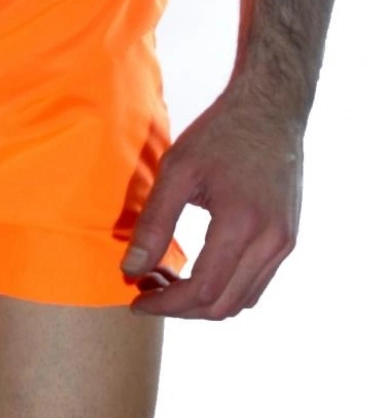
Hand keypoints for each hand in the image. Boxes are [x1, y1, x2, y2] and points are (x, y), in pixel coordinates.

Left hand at [120, 86, 303, 319]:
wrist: (271, 110)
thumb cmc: (221, 134)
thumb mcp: (178, 170)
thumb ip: (154, 223)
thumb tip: (130, 269)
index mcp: (243, 224)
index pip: (203, 290)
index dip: (166, 304)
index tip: (135, 299)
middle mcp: (272, 242)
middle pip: (223, 306)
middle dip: (179, 307)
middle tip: (145, 287)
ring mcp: (285, 243)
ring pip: (241, 301)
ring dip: (201, 302)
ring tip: (165, 278)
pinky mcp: (287, 239)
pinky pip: (255, 284)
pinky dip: (224, 289)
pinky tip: (196, 269)